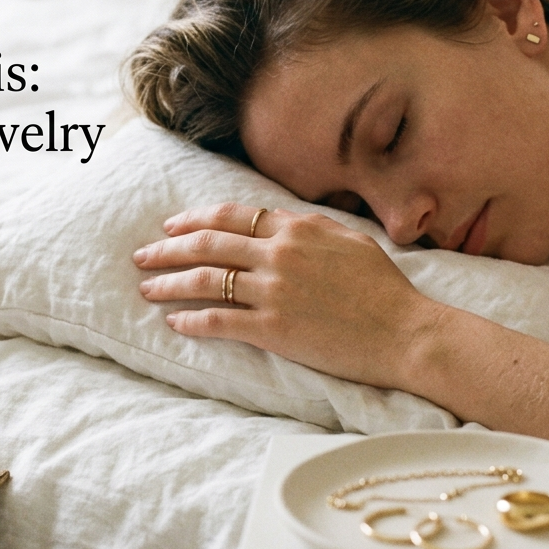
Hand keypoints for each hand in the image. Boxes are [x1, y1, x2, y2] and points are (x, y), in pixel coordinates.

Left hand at [133, 202, 442, 389]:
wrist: (405, 332)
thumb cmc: (385, 289)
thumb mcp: (350, 241)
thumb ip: (311, 229)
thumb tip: (282, 222)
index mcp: (297, 229)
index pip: (231, 216)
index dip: (195, 219)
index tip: (172, 226)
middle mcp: (279, 254)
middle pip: (208, 244)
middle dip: (168, 249)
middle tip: (142, 255)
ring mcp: (274, 291)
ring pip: (205, 280)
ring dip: (169, 283)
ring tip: (146, 287)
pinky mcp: (273, 328)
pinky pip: (219, 320)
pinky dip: (191, 320)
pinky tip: (174, 322)